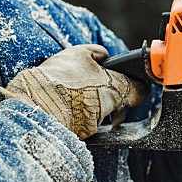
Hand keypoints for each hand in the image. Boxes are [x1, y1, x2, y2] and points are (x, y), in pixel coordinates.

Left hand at [0, 45, 148, 138]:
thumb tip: (141, 91)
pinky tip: (81, 128)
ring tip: (98, 123)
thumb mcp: (113, 88)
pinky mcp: (44, 104)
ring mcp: (52, 85)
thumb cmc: (74, 93)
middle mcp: (63, 66)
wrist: (40, 114)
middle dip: (106, 95)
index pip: (103, 55)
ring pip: (81, 97)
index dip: (117, 68)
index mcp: (79, 53)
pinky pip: (68, 111)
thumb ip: (131, 88)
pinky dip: (76, 119)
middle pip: (94, 79)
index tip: (125, 81)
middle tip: (115, 108)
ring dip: (93, 110)